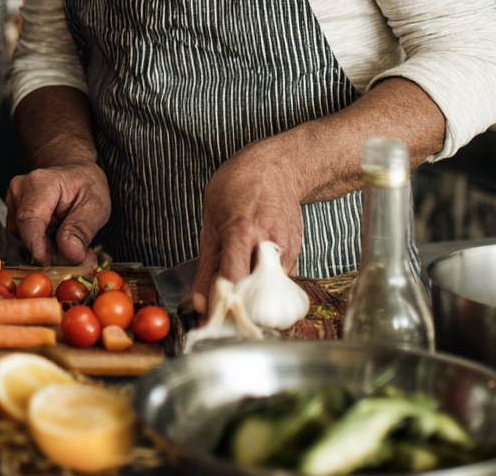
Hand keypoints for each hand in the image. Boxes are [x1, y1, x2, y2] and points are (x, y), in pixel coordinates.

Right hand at [6, 163, 110, 264]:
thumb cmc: (86, 184)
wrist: (75, 173)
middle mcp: (20, 189)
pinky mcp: (13, 211)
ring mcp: (14, 200)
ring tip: (68, 241)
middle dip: (48, 251)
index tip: (52, 263)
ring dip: (45, 247)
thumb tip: (70, 255)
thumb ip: (82, 229)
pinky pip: (23, 235)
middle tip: (75, 256)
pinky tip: (56, 236)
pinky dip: (41, 242)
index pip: (29, 219)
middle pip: (25, 231)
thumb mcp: (95, 205)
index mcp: (40, 183)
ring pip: (23, 236)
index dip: (38, 247)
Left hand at [192, 141, 302, 315]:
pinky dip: (263, 287)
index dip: (221, 309)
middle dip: (237, 313)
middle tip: (222, 323)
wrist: (278, 168)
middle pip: (254, 296)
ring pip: (268, 294)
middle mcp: (267, 244)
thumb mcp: (210, 221)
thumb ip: (206, 266)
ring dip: (252, 303)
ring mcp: (286, 250)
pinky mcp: (297, 254)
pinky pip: (278, 283)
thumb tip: (198, 302)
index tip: (210, 327)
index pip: (232, 282)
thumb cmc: (239, 186)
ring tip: (237, 299)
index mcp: (240, 233)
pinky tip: (253, 275)